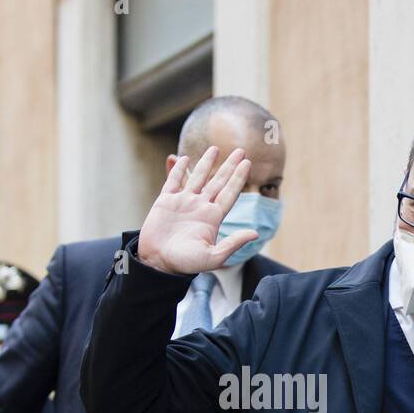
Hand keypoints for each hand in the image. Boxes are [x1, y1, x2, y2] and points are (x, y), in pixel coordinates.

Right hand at [137, 146, 259, 274]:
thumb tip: (255, 233)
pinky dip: (178, 169)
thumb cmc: (186, 263)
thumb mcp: (213, 256)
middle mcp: (200, 207)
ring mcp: (183, 202)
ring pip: (197, 177)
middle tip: (240, 150)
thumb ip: (233, 243)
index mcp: (212, 217)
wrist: (158, 263)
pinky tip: (183, 158)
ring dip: (206, 162)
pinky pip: (173, 181)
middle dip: (229, 166)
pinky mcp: (165, 201)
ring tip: (215, 148)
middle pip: (218, 181)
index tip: (247, 163)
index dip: (238, 178)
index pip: (229, 193)